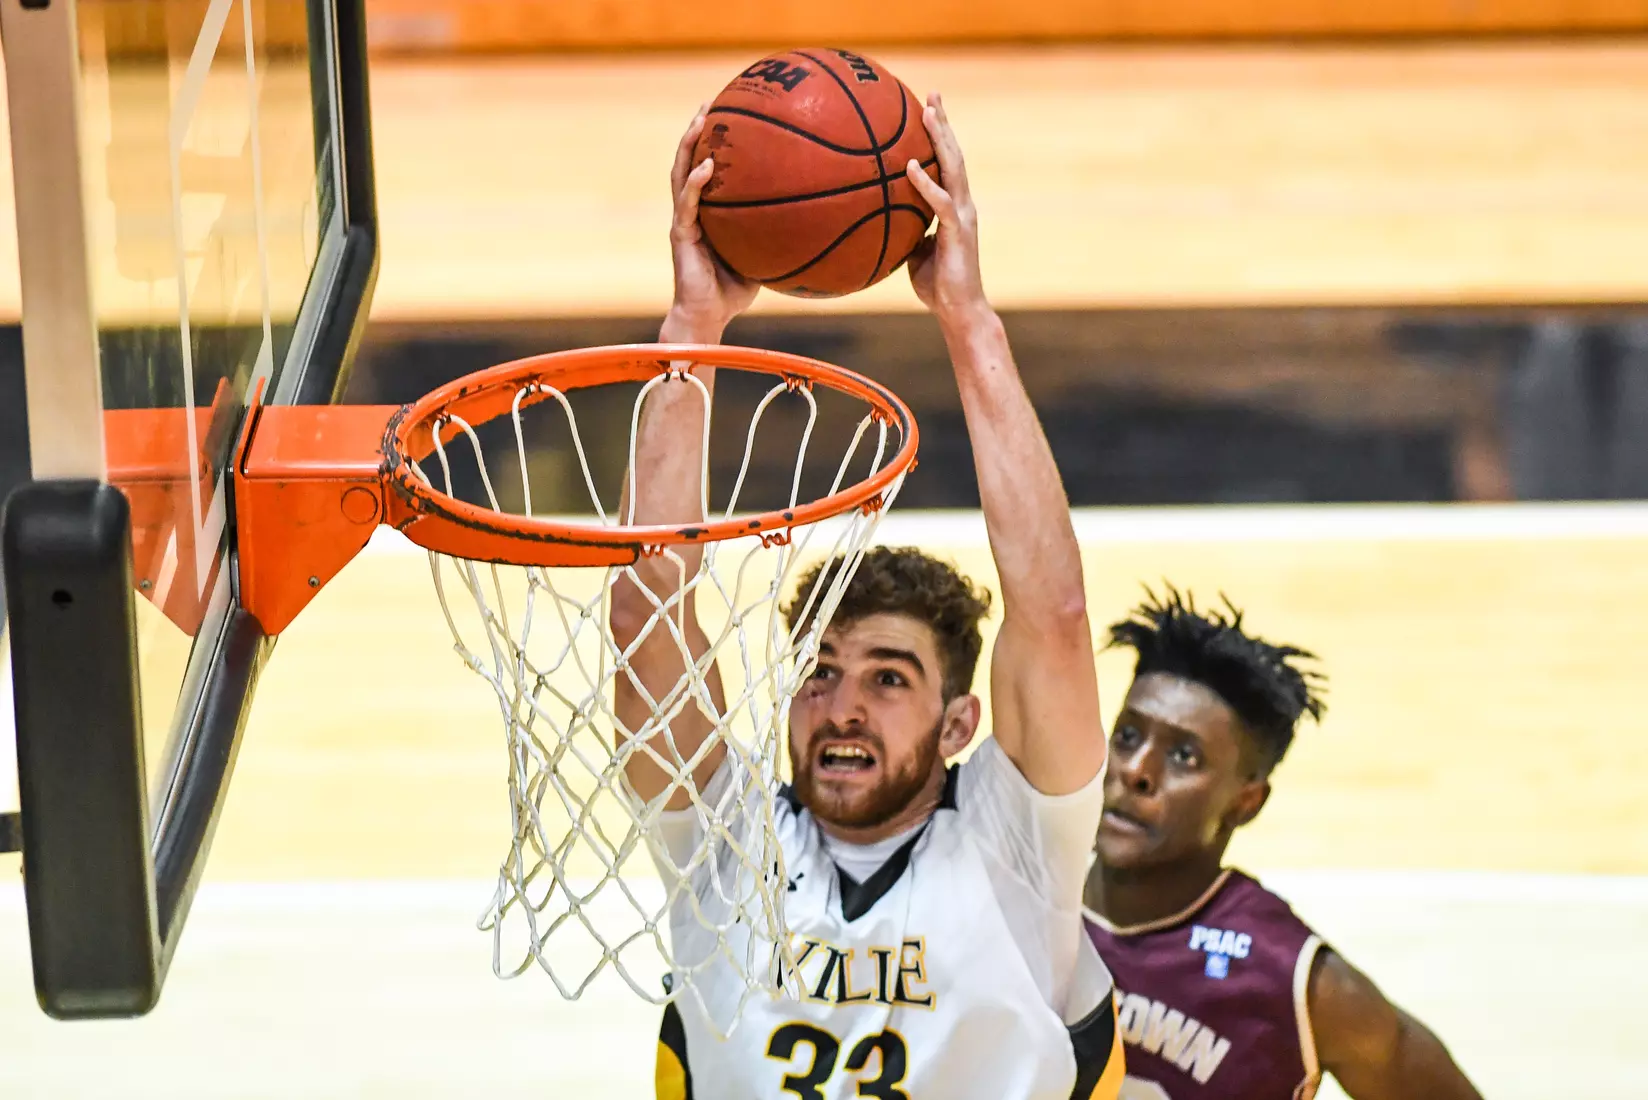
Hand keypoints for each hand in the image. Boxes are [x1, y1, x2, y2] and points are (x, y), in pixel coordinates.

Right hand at [665, 106, 759, 339]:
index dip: (714, 142)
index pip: (708, 169)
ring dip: (689, 145)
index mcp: (708, 212)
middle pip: (690, 160)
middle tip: (711, 102)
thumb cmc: (733, 292)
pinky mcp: (680, 234)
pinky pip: (687, 203)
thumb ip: (779, 236)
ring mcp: (684, 220)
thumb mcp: (764, 258)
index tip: (729, 115)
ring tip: (701, 119)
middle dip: (698, 130)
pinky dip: (695, 182)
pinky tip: (707, 166)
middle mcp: (692, 210)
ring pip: (681, 173)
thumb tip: (817, 222)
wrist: (707, 317)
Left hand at [904, 93, 988, 328]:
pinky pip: (941, 202)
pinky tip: (912, 166)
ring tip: (928, 111)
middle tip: (932, 94)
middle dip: (943, 123)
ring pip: (954, 168)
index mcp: (953, 206)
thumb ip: (903, 228)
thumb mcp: (913, 251)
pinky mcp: (958, 232)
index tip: (926, 108)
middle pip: (954, 154)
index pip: (947, 163)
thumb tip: (879, 215)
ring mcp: (964, 216)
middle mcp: (962, 204)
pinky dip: (926, 183)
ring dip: (941, 138)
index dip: (939, 135)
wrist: (959, 310)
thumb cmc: (936, 285)